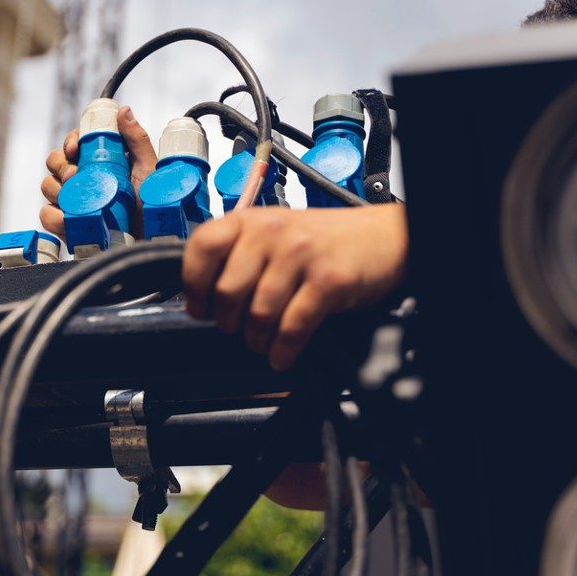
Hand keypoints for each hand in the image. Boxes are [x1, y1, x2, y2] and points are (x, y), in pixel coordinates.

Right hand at [39, 106, 158, 237]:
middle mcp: (84, 178)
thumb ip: (137, 139)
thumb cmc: (154, 204)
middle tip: (74, 176)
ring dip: (55, 189)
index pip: (75, 142)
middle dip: (60, 165)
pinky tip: (66, 220)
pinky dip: (53, 217)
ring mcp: (74, 201)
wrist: (151, 240)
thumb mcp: (149, 169)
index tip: (74, 149)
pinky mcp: (68, 225)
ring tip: (71, 199)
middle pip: (55, 161)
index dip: (69, 141)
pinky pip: (47, 217)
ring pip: (47, 186)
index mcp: (100, 160)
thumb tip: (123, 110)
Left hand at [182, 203, 407, 370]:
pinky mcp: (328, 281)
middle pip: (227, 292)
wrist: (383, 237)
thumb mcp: (274, 234)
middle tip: (238, 329)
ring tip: (263, 343)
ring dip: (257, 340)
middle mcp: (272, 233)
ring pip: (259, 314)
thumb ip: (239, 255)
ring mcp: (301, 256)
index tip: (200, 307)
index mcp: (251, 220)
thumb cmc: (322, 241)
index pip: (202, 248)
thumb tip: (202, 298)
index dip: (193, 285)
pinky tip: (282, 355)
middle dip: (228, 323)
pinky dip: (283, 350)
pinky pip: (293, 327)